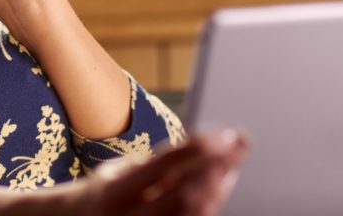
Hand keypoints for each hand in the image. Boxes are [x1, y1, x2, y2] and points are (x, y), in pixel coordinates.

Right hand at [70, 130, 249, 215]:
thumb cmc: (104, 194)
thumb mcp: (118, 173)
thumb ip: (155, 167)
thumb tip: (203, 152)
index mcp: (115, 192)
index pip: (164, 165)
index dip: (198, 148)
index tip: (226, 134)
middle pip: (186, 196)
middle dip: (217, 170)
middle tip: (239, 147)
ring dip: (218, 190)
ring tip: (231, 168)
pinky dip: (208, 207)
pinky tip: (217, 191)